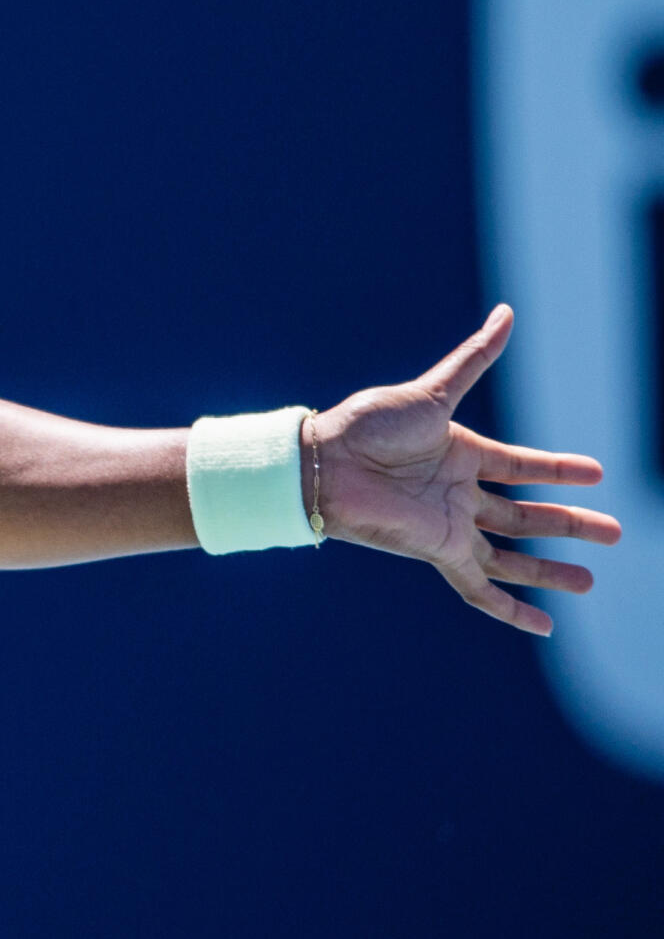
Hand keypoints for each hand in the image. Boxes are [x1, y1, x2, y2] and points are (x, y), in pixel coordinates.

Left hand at [314, 304, 620, 633]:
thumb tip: (508, 313)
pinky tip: (543, 625)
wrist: (324, 463)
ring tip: (590, 579)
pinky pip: (478, 588)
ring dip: (548, 568)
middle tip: (615, 531)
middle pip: (526, 514)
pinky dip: (509, 609)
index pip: (523, 466)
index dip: (560, 470)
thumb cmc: (367, 424)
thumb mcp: (432, 393)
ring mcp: (449, 525)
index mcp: (461, 452)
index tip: (598, 472)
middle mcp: (459, 492)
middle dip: (569, 524)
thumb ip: (474, 359)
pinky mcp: (436, 550)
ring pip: (510, 554)